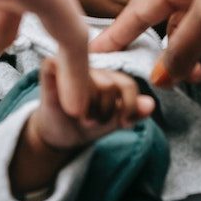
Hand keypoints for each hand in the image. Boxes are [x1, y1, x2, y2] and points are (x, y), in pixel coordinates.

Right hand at [9, 60, 154, 195]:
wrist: (58, 134)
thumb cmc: (87, 124)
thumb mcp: (114, 122)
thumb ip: (133, 112)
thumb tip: (150, 105)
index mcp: (110, 76)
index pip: (127, 84)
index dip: (128, 106)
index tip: (123, 123)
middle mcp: (92, 68)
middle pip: (110, 86)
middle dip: (105, 111)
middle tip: (95, 122)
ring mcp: (71, 66)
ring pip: (89, 83)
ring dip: (88, 108)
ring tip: (82, 118)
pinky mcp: (50, 69)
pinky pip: (60, 67)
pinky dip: (66, 91)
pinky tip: (67, 105)